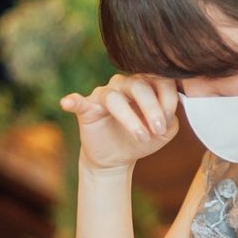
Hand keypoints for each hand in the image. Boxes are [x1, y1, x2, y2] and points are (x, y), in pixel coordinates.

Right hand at [60, 73, 178, 171]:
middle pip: (138, 85)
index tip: (169, 120)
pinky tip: (67, 103)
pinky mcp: (86, 108)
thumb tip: (168, 116)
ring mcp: (104, 94)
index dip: (168, 98)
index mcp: (146, 84)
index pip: (159, 79)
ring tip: (142, 137)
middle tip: (158, 130)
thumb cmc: (142, 138)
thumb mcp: (163, 133)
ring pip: (114, 97)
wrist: (117, 157)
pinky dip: (73, 100)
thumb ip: (170, 121)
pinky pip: (78, 101)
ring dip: (130, 119)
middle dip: (152, 108)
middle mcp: (124, 84)